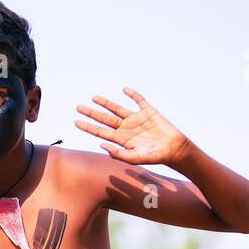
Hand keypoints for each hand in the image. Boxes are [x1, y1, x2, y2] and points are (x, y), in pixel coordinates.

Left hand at [75, 88, 190, 166]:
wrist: (172, 149)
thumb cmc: (154, 156)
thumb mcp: (134, 158)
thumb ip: (117, 153)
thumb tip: (101, 144)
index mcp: (121, 139)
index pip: (101, 132)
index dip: (88, 127)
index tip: (76, 122)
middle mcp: (126, 128)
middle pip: (105, 119)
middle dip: (91, 113)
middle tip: (78, 108)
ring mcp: (136, 119)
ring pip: (117, 109)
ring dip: (105, 103)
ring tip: (94, 98)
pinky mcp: (147, 111)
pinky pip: (138, 100)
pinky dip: (132, 94)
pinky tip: (124, 90)